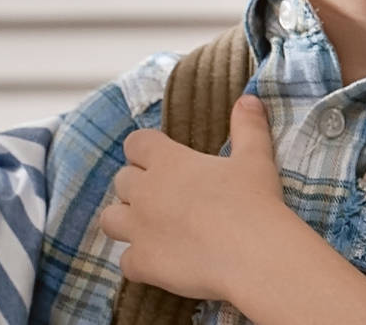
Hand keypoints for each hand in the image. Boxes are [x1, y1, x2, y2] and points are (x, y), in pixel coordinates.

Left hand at [99, 96, 294, 300]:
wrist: (254, 256)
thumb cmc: (255, 203)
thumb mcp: (255, 159)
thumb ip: (247, 127)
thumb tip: (248, 99)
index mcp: (167, 161)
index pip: (136, 143)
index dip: (145, 151)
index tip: (160, 160)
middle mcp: (145, 191)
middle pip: (121, 181)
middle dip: (138, 188)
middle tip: (164, 199)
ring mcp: (139, 228)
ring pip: (109, 220)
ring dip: (125, 222)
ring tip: (149, 229)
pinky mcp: (142, 262)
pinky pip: (125, 262)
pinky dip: (139, 263)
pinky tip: (159, 264)